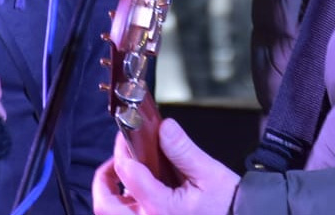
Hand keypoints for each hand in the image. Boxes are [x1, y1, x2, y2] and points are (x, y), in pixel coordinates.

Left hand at [94, 118, 238, 214]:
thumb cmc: (230, 208)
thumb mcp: (210, 174)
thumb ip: (183, 151)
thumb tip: (165, 128)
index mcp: (161, 209)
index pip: (129, 175)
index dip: (123, 150)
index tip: (126, 136)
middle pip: (105, 205)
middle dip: (104, 178)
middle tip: (115, 160)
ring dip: (112, 195)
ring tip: (124, 175)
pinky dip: (126, 206)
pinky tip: (137, 194)